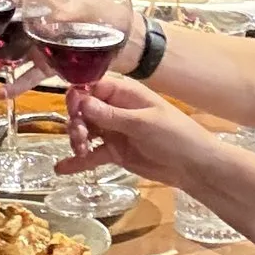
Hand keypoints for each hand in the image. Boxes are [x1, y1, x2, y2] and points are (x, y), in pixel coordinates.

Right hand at [55, 73, 226, 186]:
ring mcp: (114, 131)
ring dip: (77, 139)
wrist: (194, 166)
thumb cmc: (175, 135)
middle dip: (76, 121)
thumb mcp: (142, 123)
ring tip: (80, 151)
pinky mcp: (115, 152)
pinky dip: (77, 161)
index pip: (91, 86)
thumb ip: (110, 115)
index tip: (73, 110)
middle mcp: (115, 109)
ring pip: (85, 130)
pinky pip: (92, 154)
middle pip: (83, 109)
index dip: (78, 96)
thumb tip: (80, 101)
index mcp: (125, 93)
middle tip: (81, 138)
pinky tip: (61, 168)